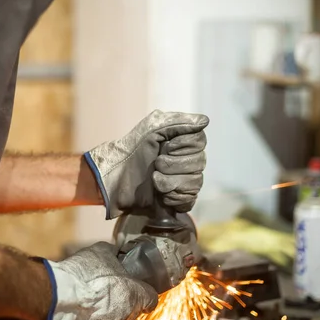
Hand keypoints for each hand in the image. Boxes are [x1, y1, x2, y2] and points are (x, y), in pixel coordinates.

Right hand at [31, 242, 157, 319]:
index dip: (143, 293)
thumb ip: (112, 253)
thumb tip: (114, 251)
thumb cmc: (82, 274)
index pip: (150, 299)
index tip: (137, 289)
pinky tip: (73, 319)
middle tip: (103, 294)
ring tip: (84, 305)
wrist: (58, 298)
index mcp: (134, 296)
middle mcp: (125, 319)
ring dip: (100, 318)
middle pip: (129, 314)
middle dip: (118, 304)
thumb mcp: (101, 252)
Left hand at [85, 110, 208, 218]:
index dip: (181, 146)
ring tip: (154, 180)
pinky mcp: (179, 199)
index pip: (200, 142)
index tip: (164, 146)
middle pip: (199, 163)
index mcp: (183, 141)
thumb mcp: (152, 128)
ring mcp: (185, 180)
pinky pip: (189, 199)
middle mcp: (188, 159)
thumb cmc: (131, 151)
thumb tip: (204, 121)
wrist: (115, 178)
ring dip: (170, 181)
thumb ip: (179, 122)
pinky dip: (173, 197)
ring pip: (195, 182)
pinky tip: (161, 194)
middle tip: (155, 164)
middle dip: (173, 165)